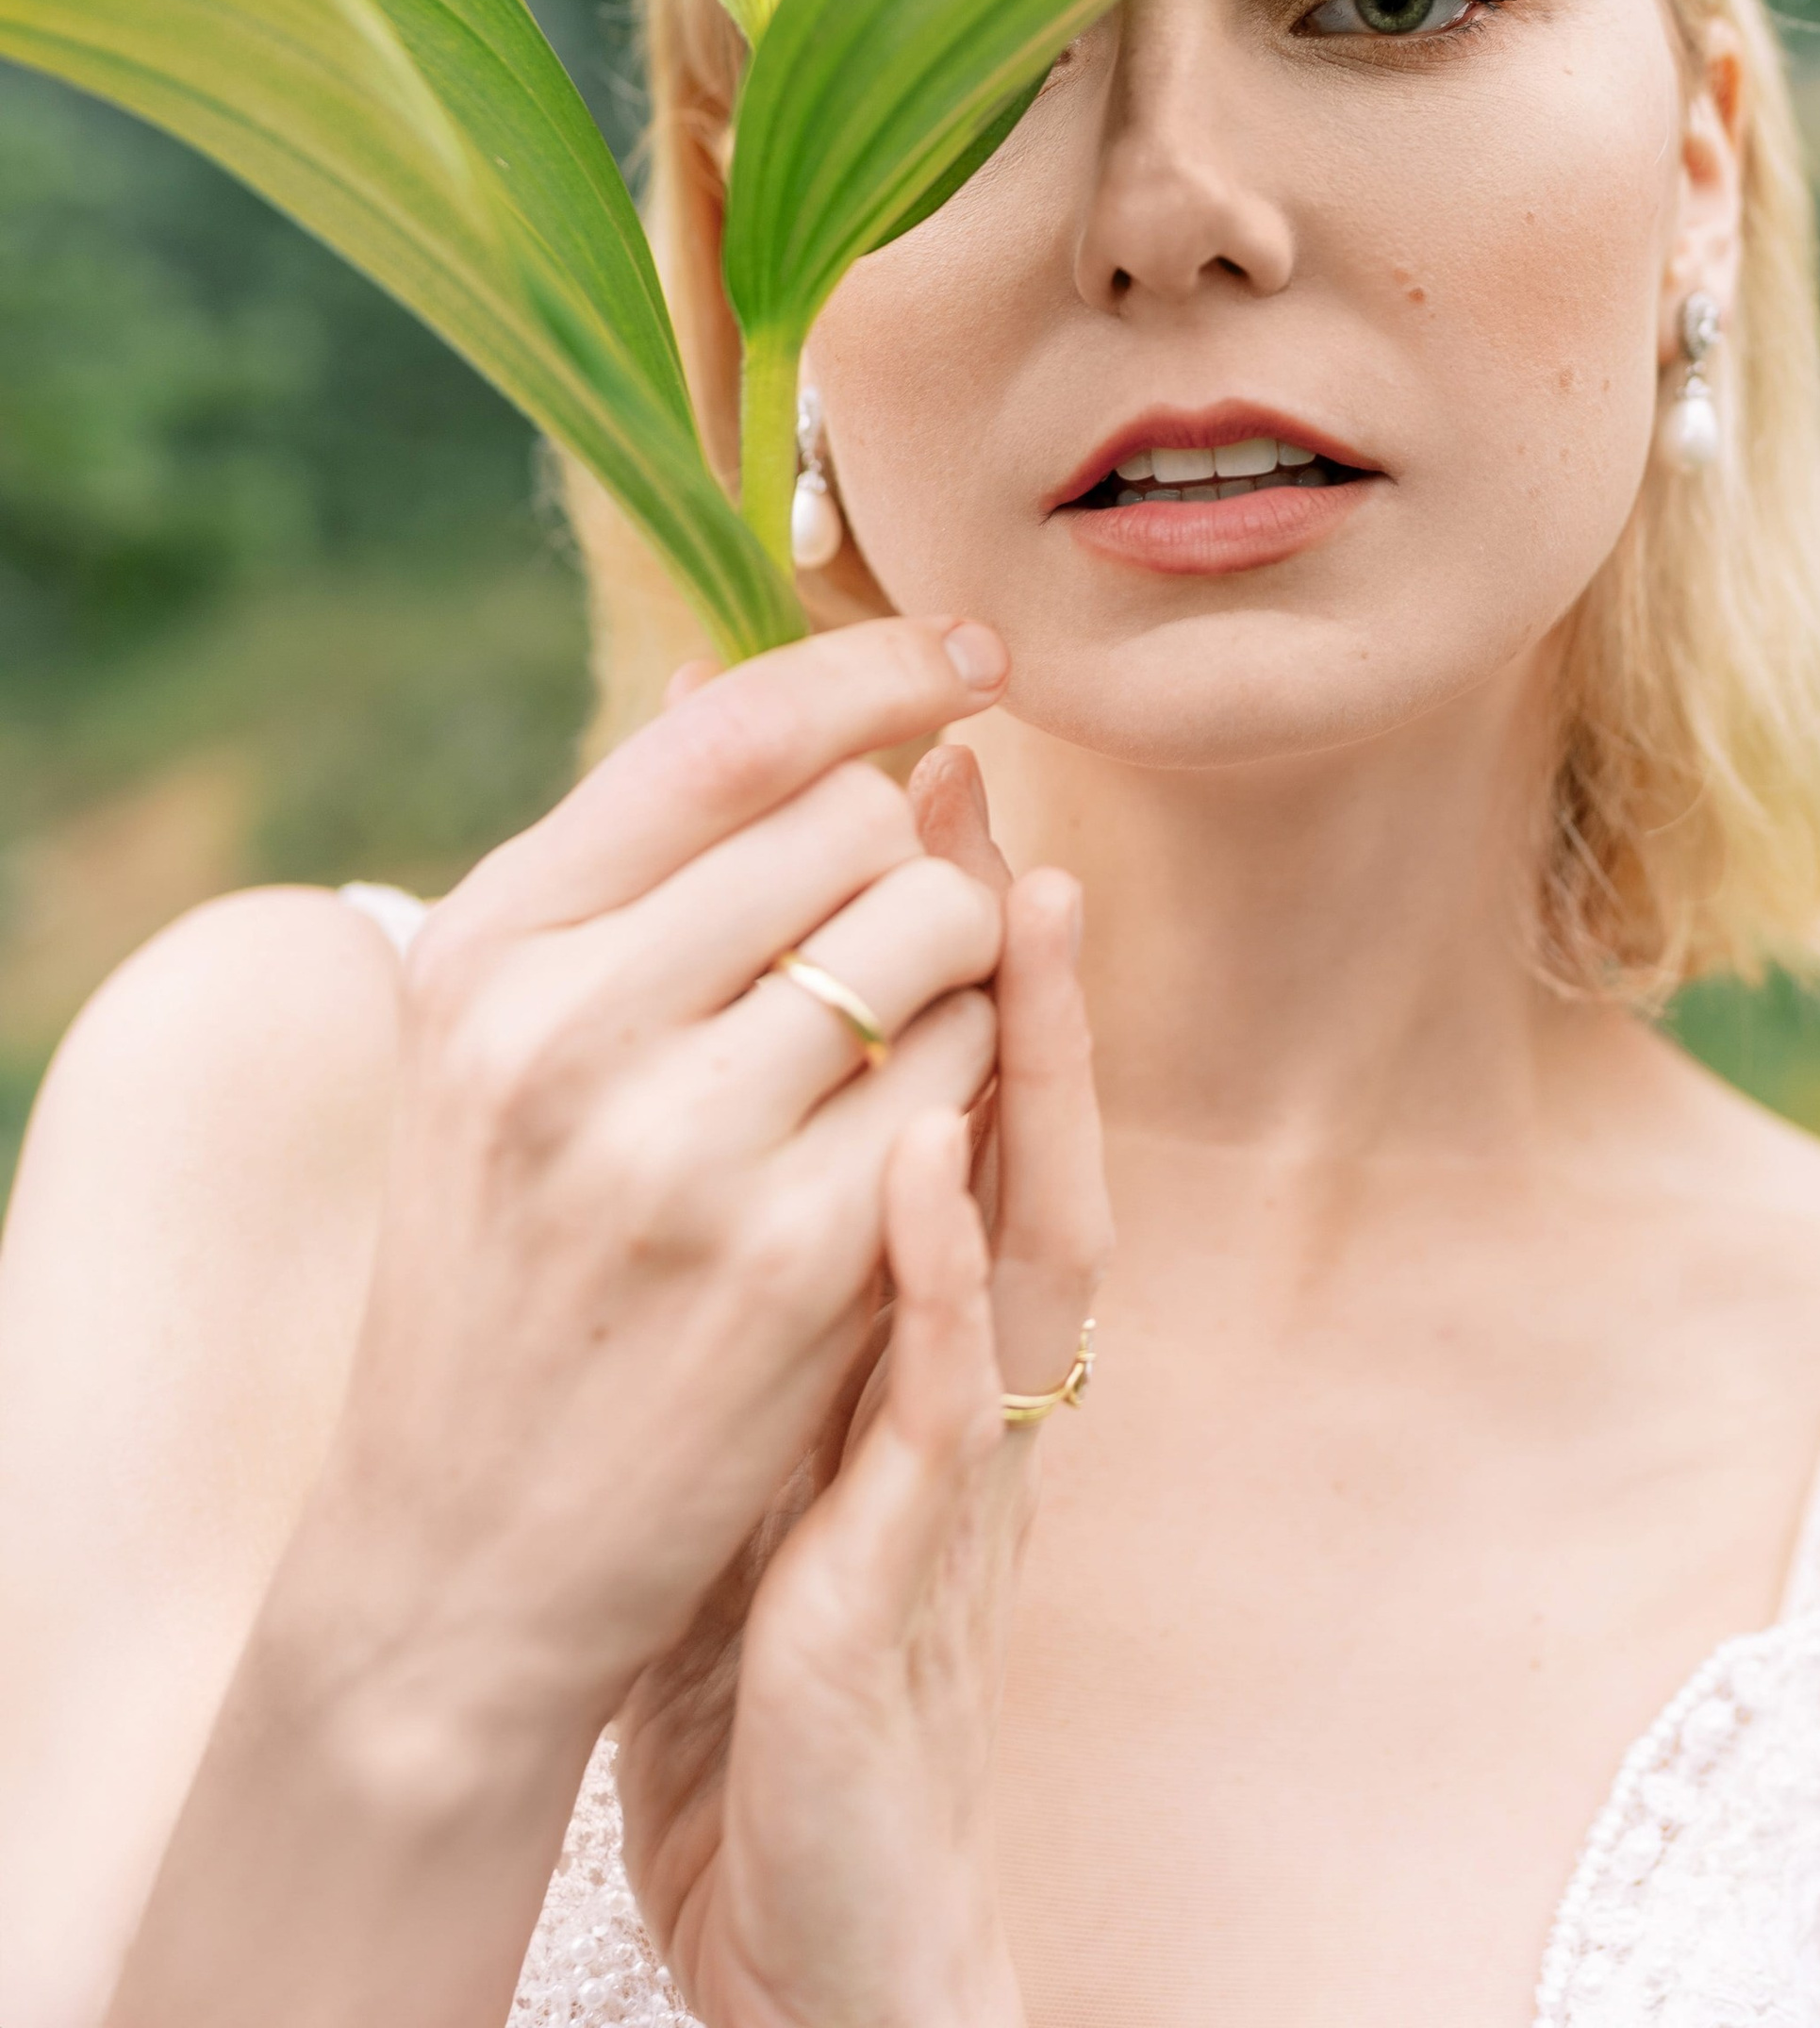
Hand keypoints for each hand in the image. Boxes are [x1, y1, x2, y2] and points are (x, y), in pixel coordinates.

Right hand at [272, 618, 1016, 1760]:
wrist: (466, 1547)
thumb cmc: (507, 1250)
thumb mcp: (502, 1035)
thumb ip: (638, 855)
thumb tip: (774, 668)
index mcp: (487, 947)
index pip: (730, 734)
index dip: (880, 665)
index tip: (972, 655)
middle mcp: (565, 1031)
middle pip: (861, 823)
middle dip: (906, 859)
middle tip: (878, 932)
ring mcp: (681, 1152)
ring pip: (940, 933)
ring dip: (953, 969)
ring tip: (880, 1042)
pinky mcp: (795, 1264)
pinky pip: (968, 1077)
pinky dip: (967, 1084)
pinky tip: (904, 1135)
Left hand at [617, 749, 1110, 2027]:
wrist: (798, 1894)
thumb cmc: (776, 1642)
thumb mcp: (790, 1404)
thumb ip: (800, 1243)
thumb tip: (766, 1070)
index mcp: (935, 1329)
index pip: (971, 1092)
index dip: (964, 941)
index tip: (931, 771)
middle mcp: (973, 1377)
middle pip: (1024, 1125)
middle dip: (1005, 949)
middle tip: (982, 769)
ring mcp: (950, 1475)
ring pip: (1022, 1237)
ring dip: (1029, 1063)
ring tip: (1019, 893)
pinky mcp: (900, 1586)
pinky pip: (932, 1411)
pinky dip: (936, 1280)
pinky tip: (919, 1162)